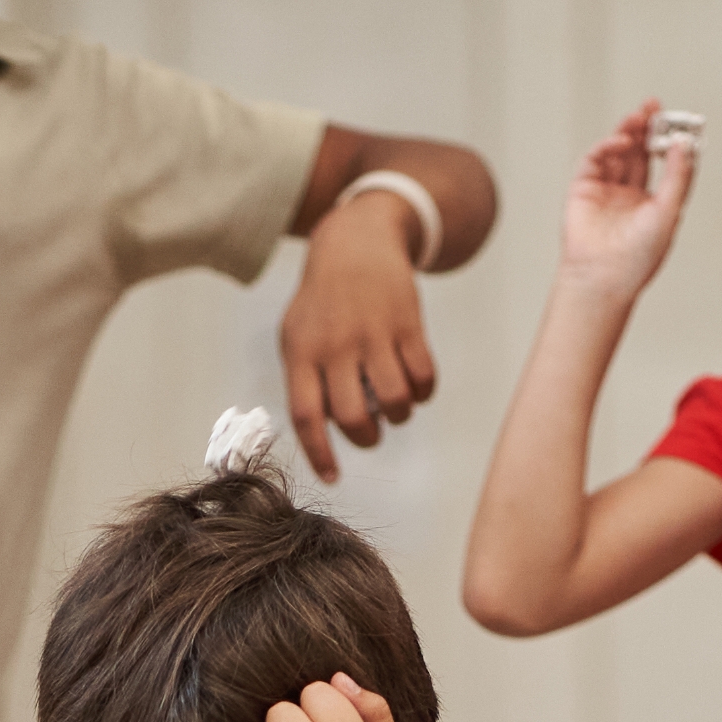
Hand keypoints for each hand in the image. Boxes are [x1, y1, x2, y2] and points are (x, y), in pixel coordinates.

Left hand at [277, 197, 436, 481]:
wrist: (356, 242)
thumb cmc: (323, 301)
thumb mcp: (297, 334)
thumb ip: (305, 382)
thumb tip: (323, 433)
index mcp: (302, 353)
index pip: (307, 416)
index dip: (320, 454)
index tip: (334, 478)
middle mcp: (336, 345)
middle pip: (353, 417)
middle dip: (367, 438)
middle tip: (371, 432)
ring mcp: (374, 333)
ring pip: (395, 401)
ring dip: (399, 416)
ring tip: (395, 406)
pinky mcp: (408, 324)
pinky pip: (424, 377)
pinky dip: (424, 392)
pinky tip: (416, 386)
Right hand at [558, 100, 696, 297]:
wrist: (603, 277)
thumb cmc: (638, 257)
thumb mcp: (669, 212)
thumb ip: (678, 177)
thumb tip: (684, 144)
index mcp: (653, 202)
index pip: (664, 163)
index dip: (670, 141)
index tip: (680, 124)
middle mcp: (629, 194)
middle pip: (641, 151)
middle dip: (648, 127)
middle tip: (655, 106)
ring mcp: (605, 190)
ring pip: (619, 151)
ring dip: (629, 131)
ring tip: (639, 117)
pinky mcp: (584, 188)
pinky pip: (596, 159)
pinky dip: (607, 145)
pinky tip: (621, 141)